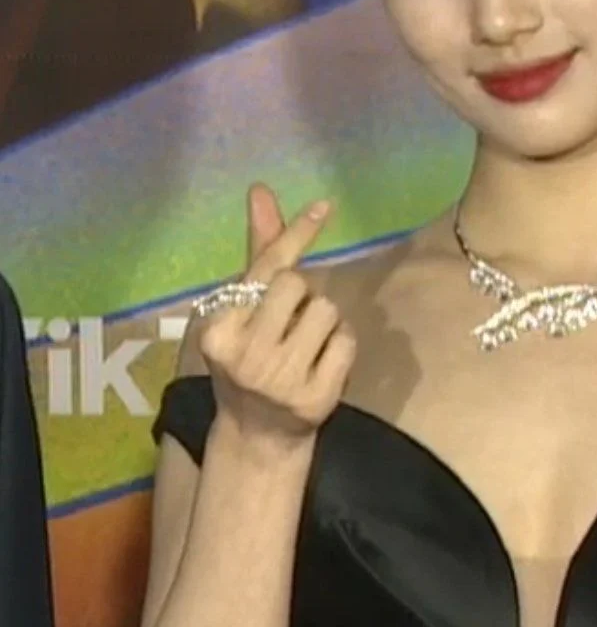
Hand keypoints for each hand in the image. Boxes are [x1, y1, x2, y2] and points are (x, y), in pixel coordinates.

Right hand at [198, 183, 356, 446]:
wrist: (256, 435)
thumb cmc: (251, 356)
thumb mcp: (244, 309)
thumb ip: (260, 251)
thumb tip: (261, 191)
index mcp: (219, 328)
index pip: (267, 268)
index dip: (297, 233)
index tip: (324, 206)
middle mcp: (244, 354)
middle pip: (300, 284)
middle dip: (304, 296)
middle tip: (290, 324)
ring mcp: (279, 379)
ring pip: (328, 310)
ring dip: (325, 321)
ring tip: (304, 346)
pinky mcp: (314, 398)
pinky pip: (347, 342)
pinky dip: (342, 347)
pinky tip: (320, 365)